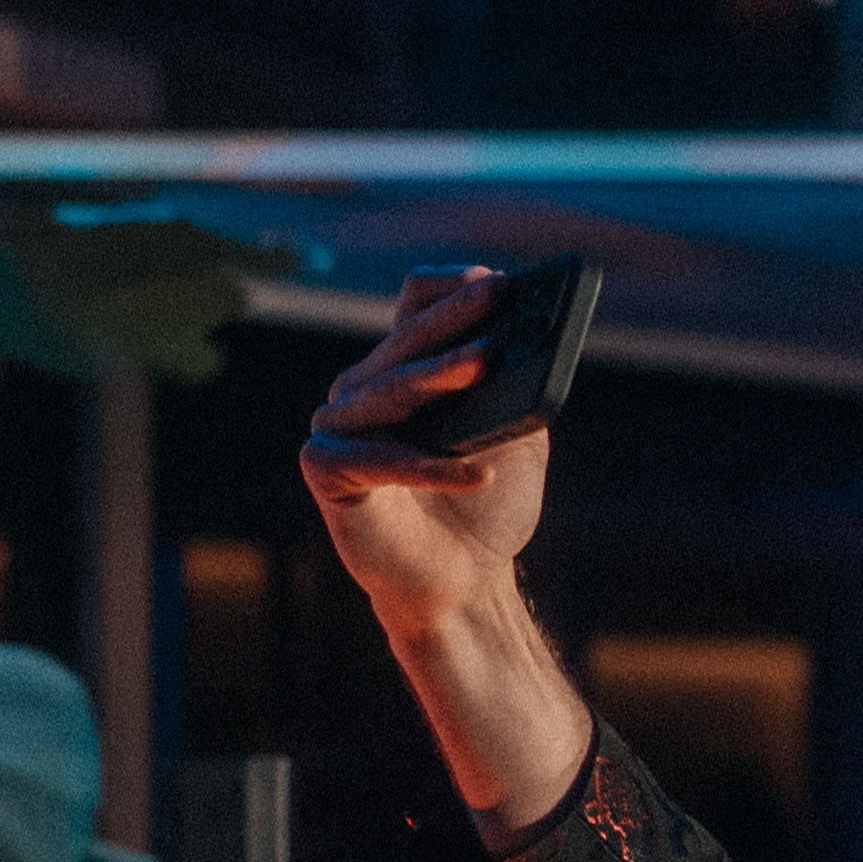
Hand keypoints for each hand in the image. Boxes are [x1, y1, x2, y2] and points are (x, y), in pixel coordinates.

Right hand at [302, 268, 547, 635]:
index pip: (415, 307)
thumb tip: (537, 342)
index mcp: (407, 371)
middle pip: (405, 340)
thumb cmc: (488, 504)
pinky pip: (380, 459)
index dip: (451, 291)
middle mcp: (365, 390)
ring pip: (390, 391)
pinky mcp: (326, 469)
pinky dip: (432, 467)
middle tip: (495, 292)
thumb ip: (522, 389)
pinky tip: (480, 472)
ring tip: (489, 360)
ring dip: (439, 373)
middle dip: (454, 315)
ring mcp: (339, 427)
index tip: (497, 281)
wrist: (465, 580)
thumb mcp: (519, 437)